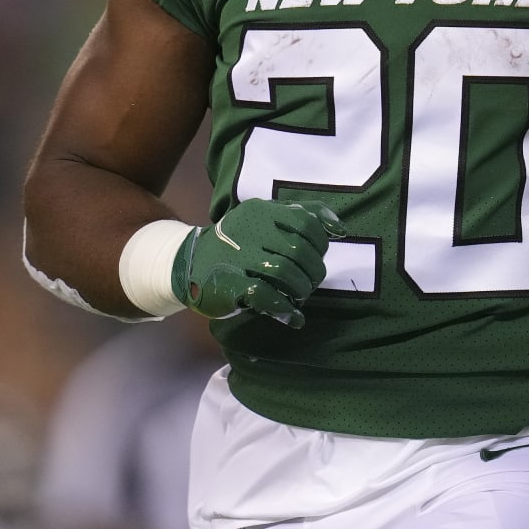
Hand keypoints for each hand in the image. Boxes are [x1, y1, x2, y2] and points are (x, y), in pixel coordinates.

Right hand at [171, 199, 343, 326]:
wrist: (187, 263)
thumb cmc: (237, 242)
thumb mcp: (265, 218)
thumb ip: (302, 215)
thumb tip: (341, 229)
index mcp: (261, 211)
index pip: (306, 223)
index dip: (320, 244)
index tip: (317, 256)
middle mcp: (249, 230)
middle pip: (299, 252)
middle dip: (313, 272)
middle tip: (310, 283)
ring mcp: (237, 257)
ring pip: (285, 273)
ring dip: (301, 290)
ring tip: (299, 296)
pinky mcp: (228, 284)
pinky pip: (265, 295)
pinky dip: (284, 309)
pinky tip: (293, 317)